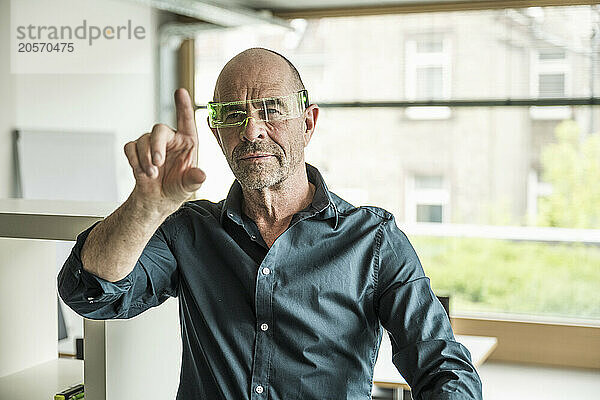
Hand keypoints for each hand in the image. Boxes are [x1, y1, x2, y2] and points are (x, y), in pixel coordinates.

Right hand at [124, 88, 205, 212]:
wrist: (157, 199)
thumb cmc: (177, 188)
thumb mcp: (189, 186)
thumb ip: (195, 179)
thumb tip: (201, 175)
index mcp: (188, 142)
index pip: (186, 120)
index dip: (183, 105)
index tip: (180, 91)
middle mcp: (170, 139)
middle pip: (159, 129)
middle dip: (155, 146)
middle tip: (157, 163)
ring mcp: (152, 143)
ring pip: (143, 140)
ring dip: (145, 159)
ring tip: (151, 175)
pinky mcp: (137, 150)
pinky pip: (130, 147)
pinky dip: (134, 161)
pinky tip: (141, 172)